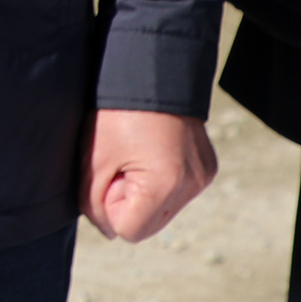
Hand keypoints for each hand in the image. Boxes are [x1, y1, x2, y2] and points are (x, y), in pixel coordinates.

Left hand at [81, 109, 216, 241]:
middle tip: (119, 164)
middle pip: (148, 225)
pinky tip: (150, 153)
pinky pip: (177, 192)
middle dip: (127, 202)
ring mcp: (203, 177)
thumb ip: (93, 202)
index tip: (108, 173)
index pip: (129, 230)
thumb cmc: (115, 112)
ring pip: (162, 211)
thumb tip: (109, 230)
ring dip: (144, 193)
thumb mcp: (93, 159)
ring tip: (134, 156)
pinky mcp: (207, 168)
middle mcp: (192, 185)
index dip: (109, 206)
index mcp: (165, 184)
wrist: (148, 71)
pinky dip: (159, 182)